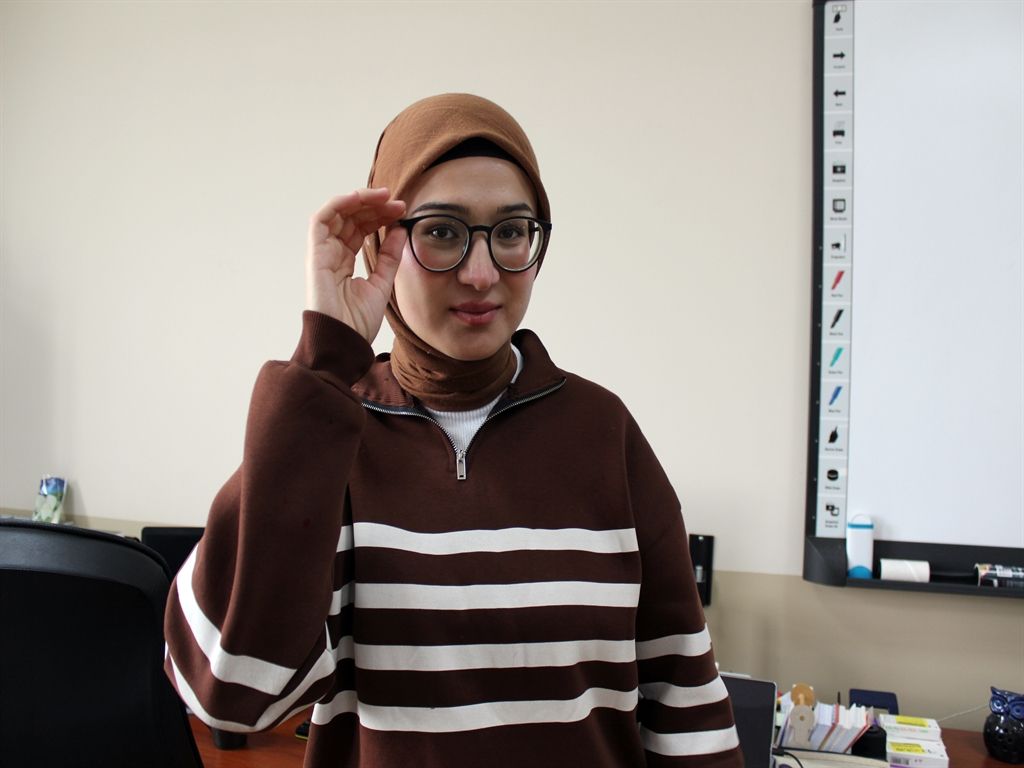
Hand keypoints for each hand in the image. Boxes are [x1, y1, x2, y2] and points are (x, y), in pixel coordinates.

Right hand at [306, 188, 406, 343]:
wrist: (344, 342)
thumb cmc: (358, 322)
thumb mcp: (382, 284)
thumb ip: (390, 257)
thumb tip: (400, 230)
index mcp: (344, 262)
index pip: (360, 230)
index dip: (379, 216)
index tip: (401, 211)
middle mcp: (332, 254)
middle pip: (350, 219)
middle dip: (374, 206)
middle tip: (397, 202)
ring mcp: (322, 253)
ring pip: (338, 214)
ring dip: (360, 201)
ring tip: (384, 196)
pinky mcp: (315, 254)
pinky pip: (321, 220)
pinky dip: (338, 204)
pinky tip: (358, 198)